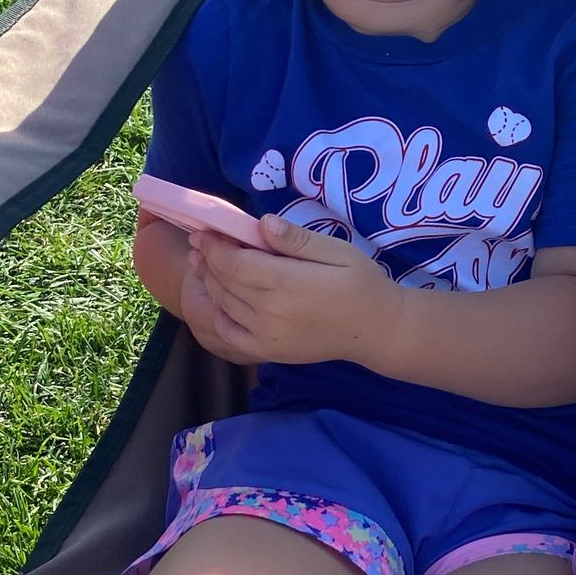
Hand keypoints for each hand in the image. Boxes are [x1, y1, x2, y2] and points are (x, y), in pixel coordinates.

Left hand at [181, 216, 391, 365]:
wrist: (376, 330)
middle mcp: (271, 312)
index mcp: (288, 284)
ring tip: (203, 265)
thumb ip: (297, 239)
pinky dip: (216, 315)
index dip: (215, 246)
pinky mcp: (269, 351)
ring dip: (209, 283)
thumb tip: (262, 223)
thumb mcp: (337, 251)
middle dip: (208, 260)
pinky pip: (230, 333)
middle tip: (199, 243)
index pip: (236, 263)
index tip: (205, 232)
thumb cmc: (360, 283)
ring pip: (224, 305)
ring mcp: (267, 335)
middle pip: (225, 282)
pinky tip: (216, 300)